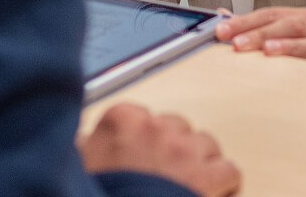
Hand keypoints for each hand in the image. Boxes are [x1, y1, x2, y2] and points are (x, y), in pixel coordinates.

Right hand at [79, 102, 240, 196]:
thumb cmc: (98, 192)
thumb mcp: (77, 163)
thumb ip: (87, 147)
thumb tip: (81, 144)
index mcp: (121, 121)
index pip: (141, 116)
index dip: (145, 140)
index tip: (141, 154)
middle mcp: (155, 128)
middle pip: (177, 127)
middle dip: (174, 149)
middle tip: (167, 173)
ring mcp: (183, 150)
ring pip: (206, 144)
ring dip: (201, 162)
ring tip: (192, 184)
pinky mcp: (206, 176)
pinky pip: (229, 170)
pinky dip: (225, 183)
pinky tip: (216, 194)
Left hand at [214, 7, 305, 66]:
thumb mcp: (284, 36)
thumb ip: (254, 28)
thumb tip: (223, 16)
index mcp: (290, 15)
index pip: (263, 14)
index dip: (241, 21)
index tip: (220, 30)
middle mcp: (304, 19)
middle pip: (275, 19)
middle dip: (250, 29)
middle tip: (230, 39)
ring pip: (292, 29)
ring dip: (269, 37)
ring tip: (249, 45)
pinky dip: (291, 49)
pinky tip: (274, 53)